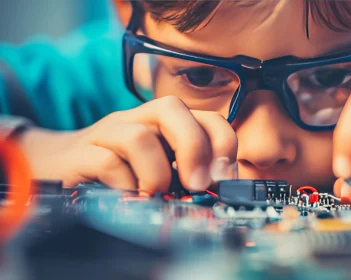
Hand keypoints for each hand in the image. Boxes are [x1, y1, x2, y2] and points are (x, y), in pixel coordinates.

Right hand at [17, 96, 237, 191]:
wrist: (56, 165)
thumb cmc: (117, 170)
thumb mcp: (159, 169)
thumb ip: (186, 175)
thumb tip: (218, 192)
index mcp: (164, 124)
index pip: (204, 116)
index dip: (222, 143)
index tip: (223, 177)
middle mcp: (137, 120)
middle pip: (172, 108)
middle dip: (194, 147)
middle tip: (198, 183)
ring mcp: (107, 134)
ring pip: (140, 135)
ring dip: (157, 173)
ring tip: (156, 194)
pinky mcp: (80, 155)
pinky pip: (108, 162)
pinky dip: (126, 185)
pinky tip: (129, 198)